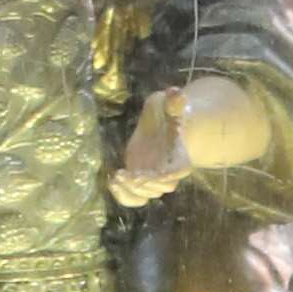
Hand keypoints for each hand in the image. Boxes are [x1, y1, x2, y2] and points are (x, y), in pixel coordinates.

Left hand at [108, 89, 193, 203]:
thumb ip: (175, 102)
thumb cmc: (168, 114)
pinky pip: (134, 199)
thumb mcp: (171, 104)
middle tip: (129, 175)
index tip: (156, 174)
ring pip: (146, 195)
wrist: (162, 126)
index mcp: (180, 155)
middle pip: (162, 187)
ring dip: (131, 190)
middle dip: (145, 183)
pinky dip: (123, 197)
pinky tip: (112, 182)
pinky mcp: (139, 181)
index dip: (169, 175)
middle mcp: (168, 172)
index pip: (179, 170)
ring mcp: (153, 179)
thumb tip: (175, 92)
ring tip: (117, 177)